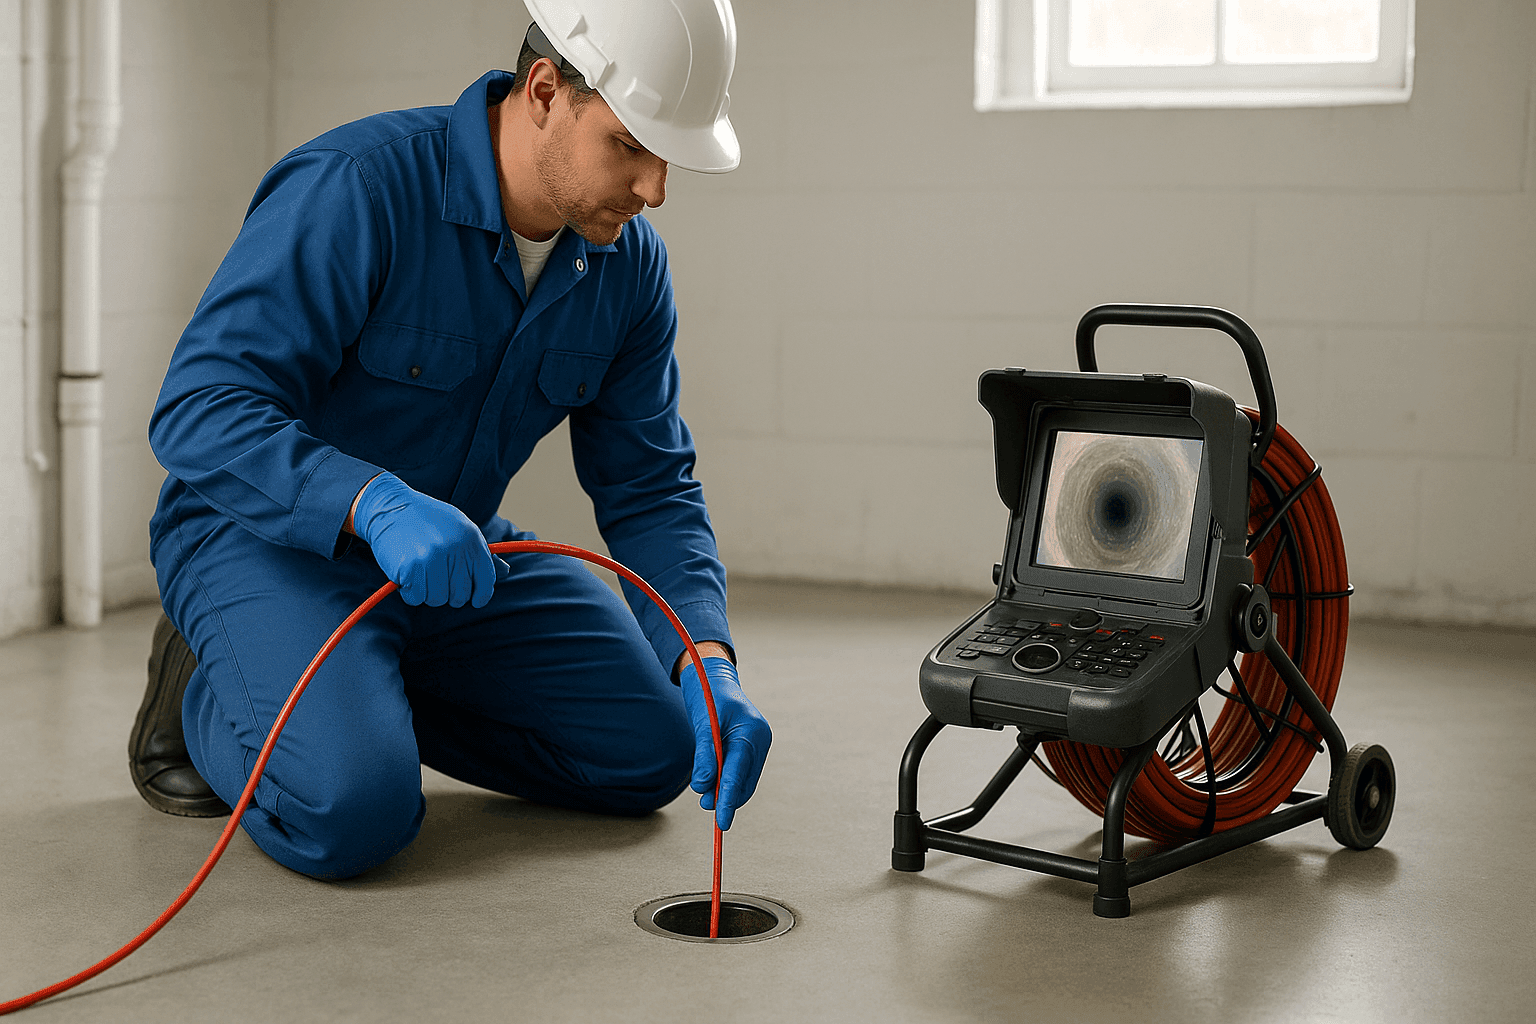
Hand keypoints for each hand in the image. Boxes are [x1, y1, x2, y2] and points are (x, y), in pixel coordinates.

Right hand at [351, 473, 506, 607]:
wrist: (390, 506)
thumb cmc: (428, 520)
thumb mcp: (460, 529)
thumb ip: (481, 553)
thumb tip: (504, 572)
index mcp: (471, 538)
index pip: (486, 579)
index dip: (481, 595)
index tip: (475, 599)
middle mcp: (454, 549)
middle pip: (460, 596)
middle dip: (449, 592)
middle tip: (436, 575)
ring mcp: (432, 559)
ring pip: (437, 599)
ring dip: (427, 591)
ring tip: (420, 570)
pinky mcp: (410, 568)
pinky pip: (416, 598)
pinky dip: (410, 591)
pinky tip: (407, 573)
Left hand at [679, 656, 770, 830]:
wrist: (713, 679)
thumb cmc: (708, 696)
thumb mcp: (704, 722)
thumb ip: (704, 753)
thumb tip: (702, 785)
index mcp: (753, 731)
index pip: (740, 771)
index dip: (730, 798)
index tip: (722, 821)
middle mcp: (760, 741)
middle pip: (745, 781)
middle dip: (726, 797)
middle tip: (705, 805)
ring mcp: (756, 746)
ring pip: (742, 781)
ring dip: (724, 792)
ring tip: (704, 796)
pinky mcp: (749, 751)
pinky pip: (739, 774)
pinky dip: (726, 783)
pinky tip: (712, 785)